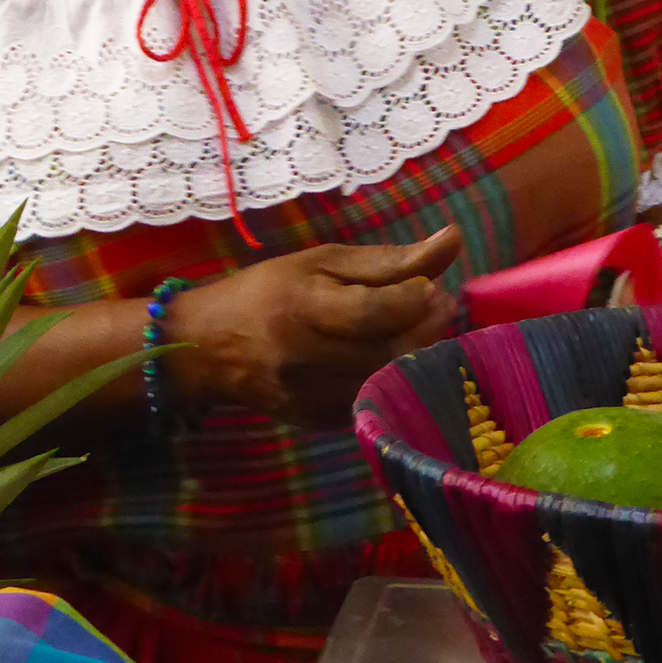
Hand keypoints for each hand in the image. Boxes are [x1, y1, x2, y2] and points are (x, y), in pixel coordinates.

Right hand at [170, 226, 461, 425]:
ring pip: (387, 381)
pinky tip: (392, 355)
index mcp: (302, 306)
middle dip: (427, 327)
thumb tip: (452, 239)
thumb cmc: (268, 291)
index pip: (372, 311)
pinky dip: (393, 378)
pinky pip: (373, 401)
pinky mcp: (319, 422)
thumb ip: (388, 259)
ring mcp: (311, 397)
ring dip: (418, 354)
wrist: (209, 348)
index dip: (413, 299)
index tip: (432, 285)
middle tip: (439, 305)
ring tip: (419, 328)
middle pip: (388, 351)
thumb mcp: (320, 262)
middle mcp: (305, 358)